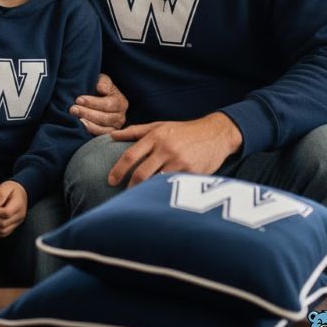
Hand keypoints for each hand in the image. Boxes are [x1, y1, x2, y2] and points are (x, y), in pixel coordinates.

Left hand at [0, 181, 27, 237]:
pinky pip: (3, 233)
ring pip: (3, 231)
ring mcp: (17, 223)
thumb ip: (1, 194)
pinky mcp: (13, 226)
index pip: (6, 213)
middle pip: (3, 223)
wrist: (20, 193)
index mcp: (19, 205)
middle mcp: (20, 216)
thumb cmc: (12, 188)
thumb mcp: (7, 186)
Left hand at [69, 73, 127, 134]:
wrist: (95, 99)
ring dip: (88, 124)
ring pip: (103, 129)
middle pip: (105, 118)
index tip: (78, 99)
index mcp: (121, 102)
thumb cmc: (98, 88)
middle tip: (73, 109)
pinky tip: (80, 126)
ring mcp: (114, 128)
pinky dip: (90, 132)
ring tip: (76, 119)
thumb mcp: (102, 81)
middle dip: (87, 113)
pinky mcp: (106, 135)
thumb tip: (101, 88)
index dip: (93, 102)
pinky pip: (99, 136)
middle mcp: (120, 117)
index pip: (108, 104)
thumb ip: (103, 82)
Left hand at [108, 112, 242, 187]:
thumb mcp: (159, 126)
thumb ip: (135, 131)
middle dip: (130, 187)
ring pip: (156, 182)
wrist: (216, 134)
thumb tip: (112, 135)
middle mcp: (166, 149)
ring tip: (138, 200)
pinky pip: (174, 186)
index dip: (118, 170)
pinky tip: (157, 199)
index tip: (111, 180)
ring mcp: (180, 162)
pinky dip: (163, 193)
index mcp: (155, 137)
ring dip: (145, 192)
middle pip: (141, 173)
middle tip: (123, 194)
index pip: (131, 155)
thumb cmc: (183, 131)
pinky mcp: (193, 173)